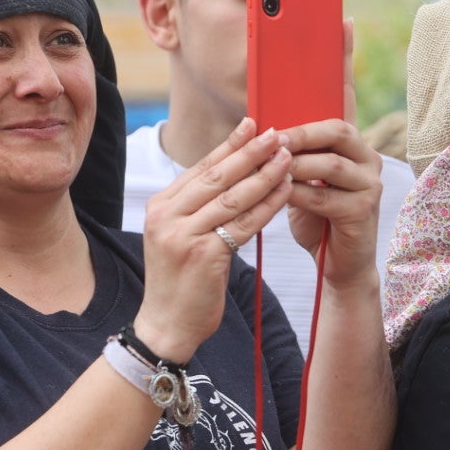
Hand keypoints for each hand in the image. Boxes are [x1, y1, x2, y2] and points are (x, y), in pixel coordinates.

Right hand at [133, 119, 292, 360]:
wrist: (167, 325)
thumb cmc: (181, 281)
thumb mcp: (181, 236)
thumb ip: (199, 207)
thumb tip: (233, 172)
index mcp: (161, 206)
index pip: (200, 168)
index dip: (229, 145)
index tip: (253, 124)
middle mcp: (167, 217)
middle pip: (217, 177)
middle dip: (250, 152)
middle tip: (277, 133)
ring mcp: (183, 236)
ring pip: (233, 198)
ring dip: (264, 175)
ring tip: (288, 158)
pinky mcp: (204, 256)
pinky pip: (243, 224)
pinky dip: (267, 206)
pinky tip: (285, 192)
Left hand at [282, 116, 383, 286]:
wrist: (339, 264)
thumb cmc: (318, 219)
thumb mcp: (305, 182)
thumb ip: (295, 158)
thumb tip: (261, 131)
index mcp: (356, 149)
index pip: (335, 120)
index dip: (308, 114)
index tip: (275, 118)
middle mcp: (369, 162)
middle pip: (338, 133)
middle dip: (301, 135)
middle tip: (271, 140)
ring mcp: (370, 185)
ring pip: (331, 165)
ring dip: (296, 164)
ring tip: (269, 167)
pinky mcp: (364, 210)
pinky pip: (325, 197)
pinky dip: (298, 194)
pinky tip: (278, 194)